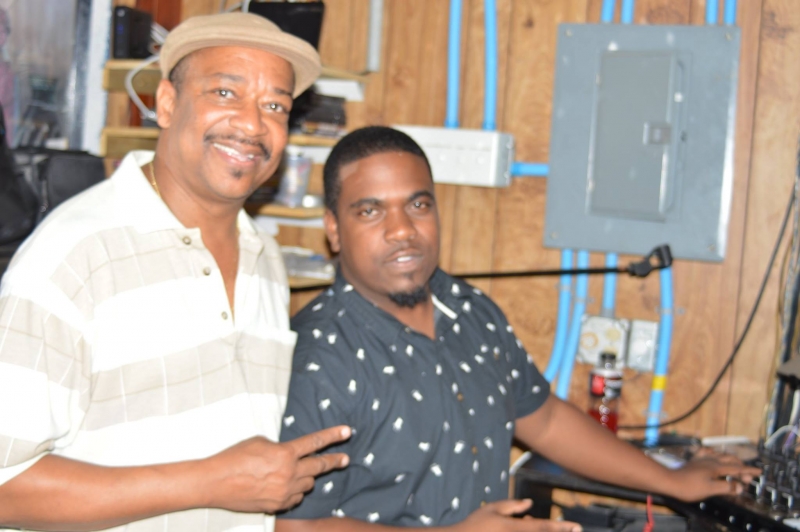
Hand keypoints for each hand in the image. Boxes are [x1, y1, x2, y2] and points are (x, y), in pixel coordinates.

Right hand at [204, 426, 350, 512]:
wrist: (215, 482)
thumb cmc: (234, 457)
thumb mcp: (260, 442)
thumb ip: (280, 448)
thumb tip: (290, 455)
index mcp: (285, 454)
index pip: (315, 442)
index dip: (333, 436)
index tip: (347, 432)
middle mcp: (289, 474)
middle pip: (319, 466)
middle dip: (334, 461)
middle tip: (345, 459)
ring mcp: (284, 492)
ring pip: (308, 484)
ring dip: (306, 477)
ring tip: (296, 472)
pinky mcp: (277, 506)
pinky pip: (295, 499)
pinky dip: (294, 492)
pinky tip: (285, 487)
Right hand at [452, 500, 581, 531]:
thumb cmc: (475, 525)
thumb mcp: (492, 509)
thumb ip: (512, 505)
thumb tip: (529, 503)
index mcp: (514, 527)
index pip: (543, 526)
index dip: (561, 527)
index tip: (576, 526)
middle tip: (574, 529)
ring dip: (544, 531)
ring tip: (535, 524)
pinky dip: (528, 531)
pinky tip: (522, 524)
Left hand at [662, 450, 760, 501]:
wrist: (670, 481)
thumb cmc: (689, 487)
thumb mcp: (710, 489)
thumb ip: (726, 486)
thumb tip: (741, 486)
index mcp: (716, 467)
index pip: (736, 468)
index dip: (748, 471)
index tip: (759, 472)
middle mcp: (710, 460)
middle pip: (730, 460)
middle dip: (741, 467)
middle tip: (747, 477)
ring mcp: (701, 459)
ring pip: (720, 455)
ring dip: (730, 460)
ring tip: (735, 466)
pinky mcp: (694, 461)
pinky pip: (707, 453)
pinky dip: (715, 454)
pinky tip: (713, 454)